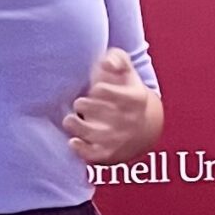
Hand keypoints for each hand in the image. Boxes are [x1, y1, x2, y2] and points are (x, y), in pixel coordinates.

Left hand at [63, 48, 152, 163]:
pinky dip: (79, 148)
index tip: (95, 90)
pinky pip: (92, 155)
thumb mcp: (128, 72)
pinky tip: (73, 140)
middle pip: (95, 109)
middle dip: (83, 104)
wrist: (144, 128)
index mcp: (134, 98)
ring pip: (91, 133)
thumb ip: (117, 59)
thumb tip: (106, 64)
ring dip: (74, 124)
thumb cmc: (127, 92)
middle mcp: (128, 120)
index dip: (96, 89)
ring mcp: (118, 139)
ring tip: (71, 119)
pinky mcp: (109, 154)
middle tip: (81, 102)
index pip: (104, 91)